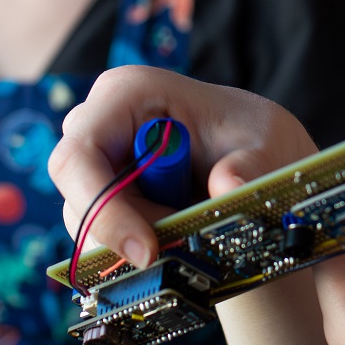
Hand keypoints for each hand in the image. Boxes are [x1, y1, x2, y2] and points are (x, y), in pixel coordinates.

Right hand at [48, 65, 317, 267]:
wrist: (256, 159)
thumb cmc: (255, 138)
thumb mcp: (266, 148)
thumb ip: (249, 168)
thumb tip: (227, 186)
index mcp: (128, 93)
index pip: (81, 156)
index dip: (103, 209)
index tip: (148, 251)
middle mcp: (99, 123)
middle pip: (77, 195)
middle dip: (124, 233)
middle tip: (182, 246)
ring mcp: (95, 161)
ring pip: (86, 223)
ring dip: (136, 242)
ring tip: (192, 233)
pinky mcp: (100, 194)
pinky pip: (99, 237)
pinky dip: (136, 248)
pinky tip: (179, 238)